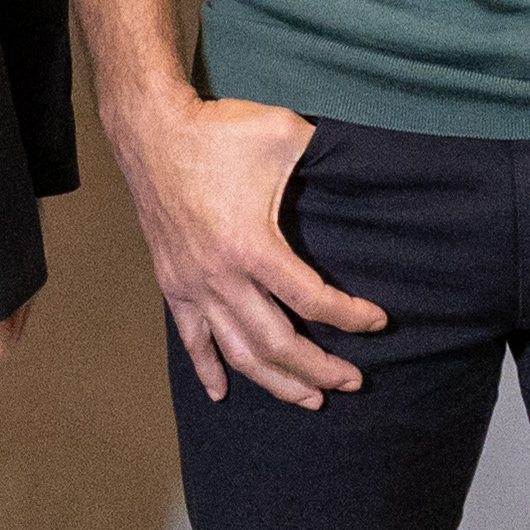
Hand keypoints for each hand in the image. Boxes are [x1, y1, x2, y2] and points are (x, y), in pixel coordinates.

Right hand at [109, 91, 386, 407]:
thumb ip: (325, 152)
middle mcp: (222, 276)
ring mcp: (194, 285)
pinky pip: (191, 339)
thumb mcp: (283, 133)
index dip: (350, 317)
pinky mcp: (172, 284)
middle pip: (278, 343)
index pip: (312, 301)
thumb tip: (365, 161)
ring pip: (238, 353)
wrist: (151, 131)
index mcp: (252, 245)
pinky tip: (222, 393)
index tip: (378, 322)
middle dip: (321, 369)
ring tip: (309, 398)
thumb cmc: (218, 132)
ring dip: (277, 382)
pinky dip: (207, 369)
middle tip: (353, 381)